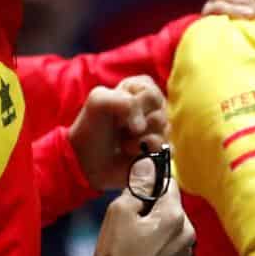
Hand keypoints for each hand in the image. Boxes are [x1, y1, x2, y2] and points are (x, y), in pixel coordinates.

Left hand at [68, 76, 168, 190]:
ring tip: (124, 145)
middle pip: (161, 112)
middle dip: (142, 123)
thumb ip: (123, 100)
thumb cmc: (90, 129)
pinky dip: (153, 153)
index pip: (151, 91)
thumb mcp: (98, 101)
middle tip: (123, 130)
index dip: (138, 103)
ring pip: (165, 131)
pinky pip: (169, 150)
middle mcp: (148, 111)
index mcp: (136, 92)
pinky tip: (136, 156)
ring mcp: (154, 132)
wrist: (85, 163)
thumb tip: (142, 125)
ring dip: (143, 141)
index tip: (120, 113)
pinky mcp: (158, 153)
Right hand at [68, 154, 194, 255]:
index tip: (136, 187)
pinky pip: (171, 245)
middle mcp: (188, 233)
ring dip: (158, 225)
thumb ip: (139, 185)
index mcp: (176, 216)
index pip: (169, 184)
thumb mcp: (120, 211)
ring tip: (133, 239)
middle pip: (172, 206)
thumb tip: (150, 163)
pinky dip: (160, 243)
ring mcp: (186, 254)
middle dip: (154, 206)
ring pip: (172, 226)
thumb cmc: (114, 252)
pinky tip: (141, 254)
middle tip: (129, 218)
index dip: (151, 181)